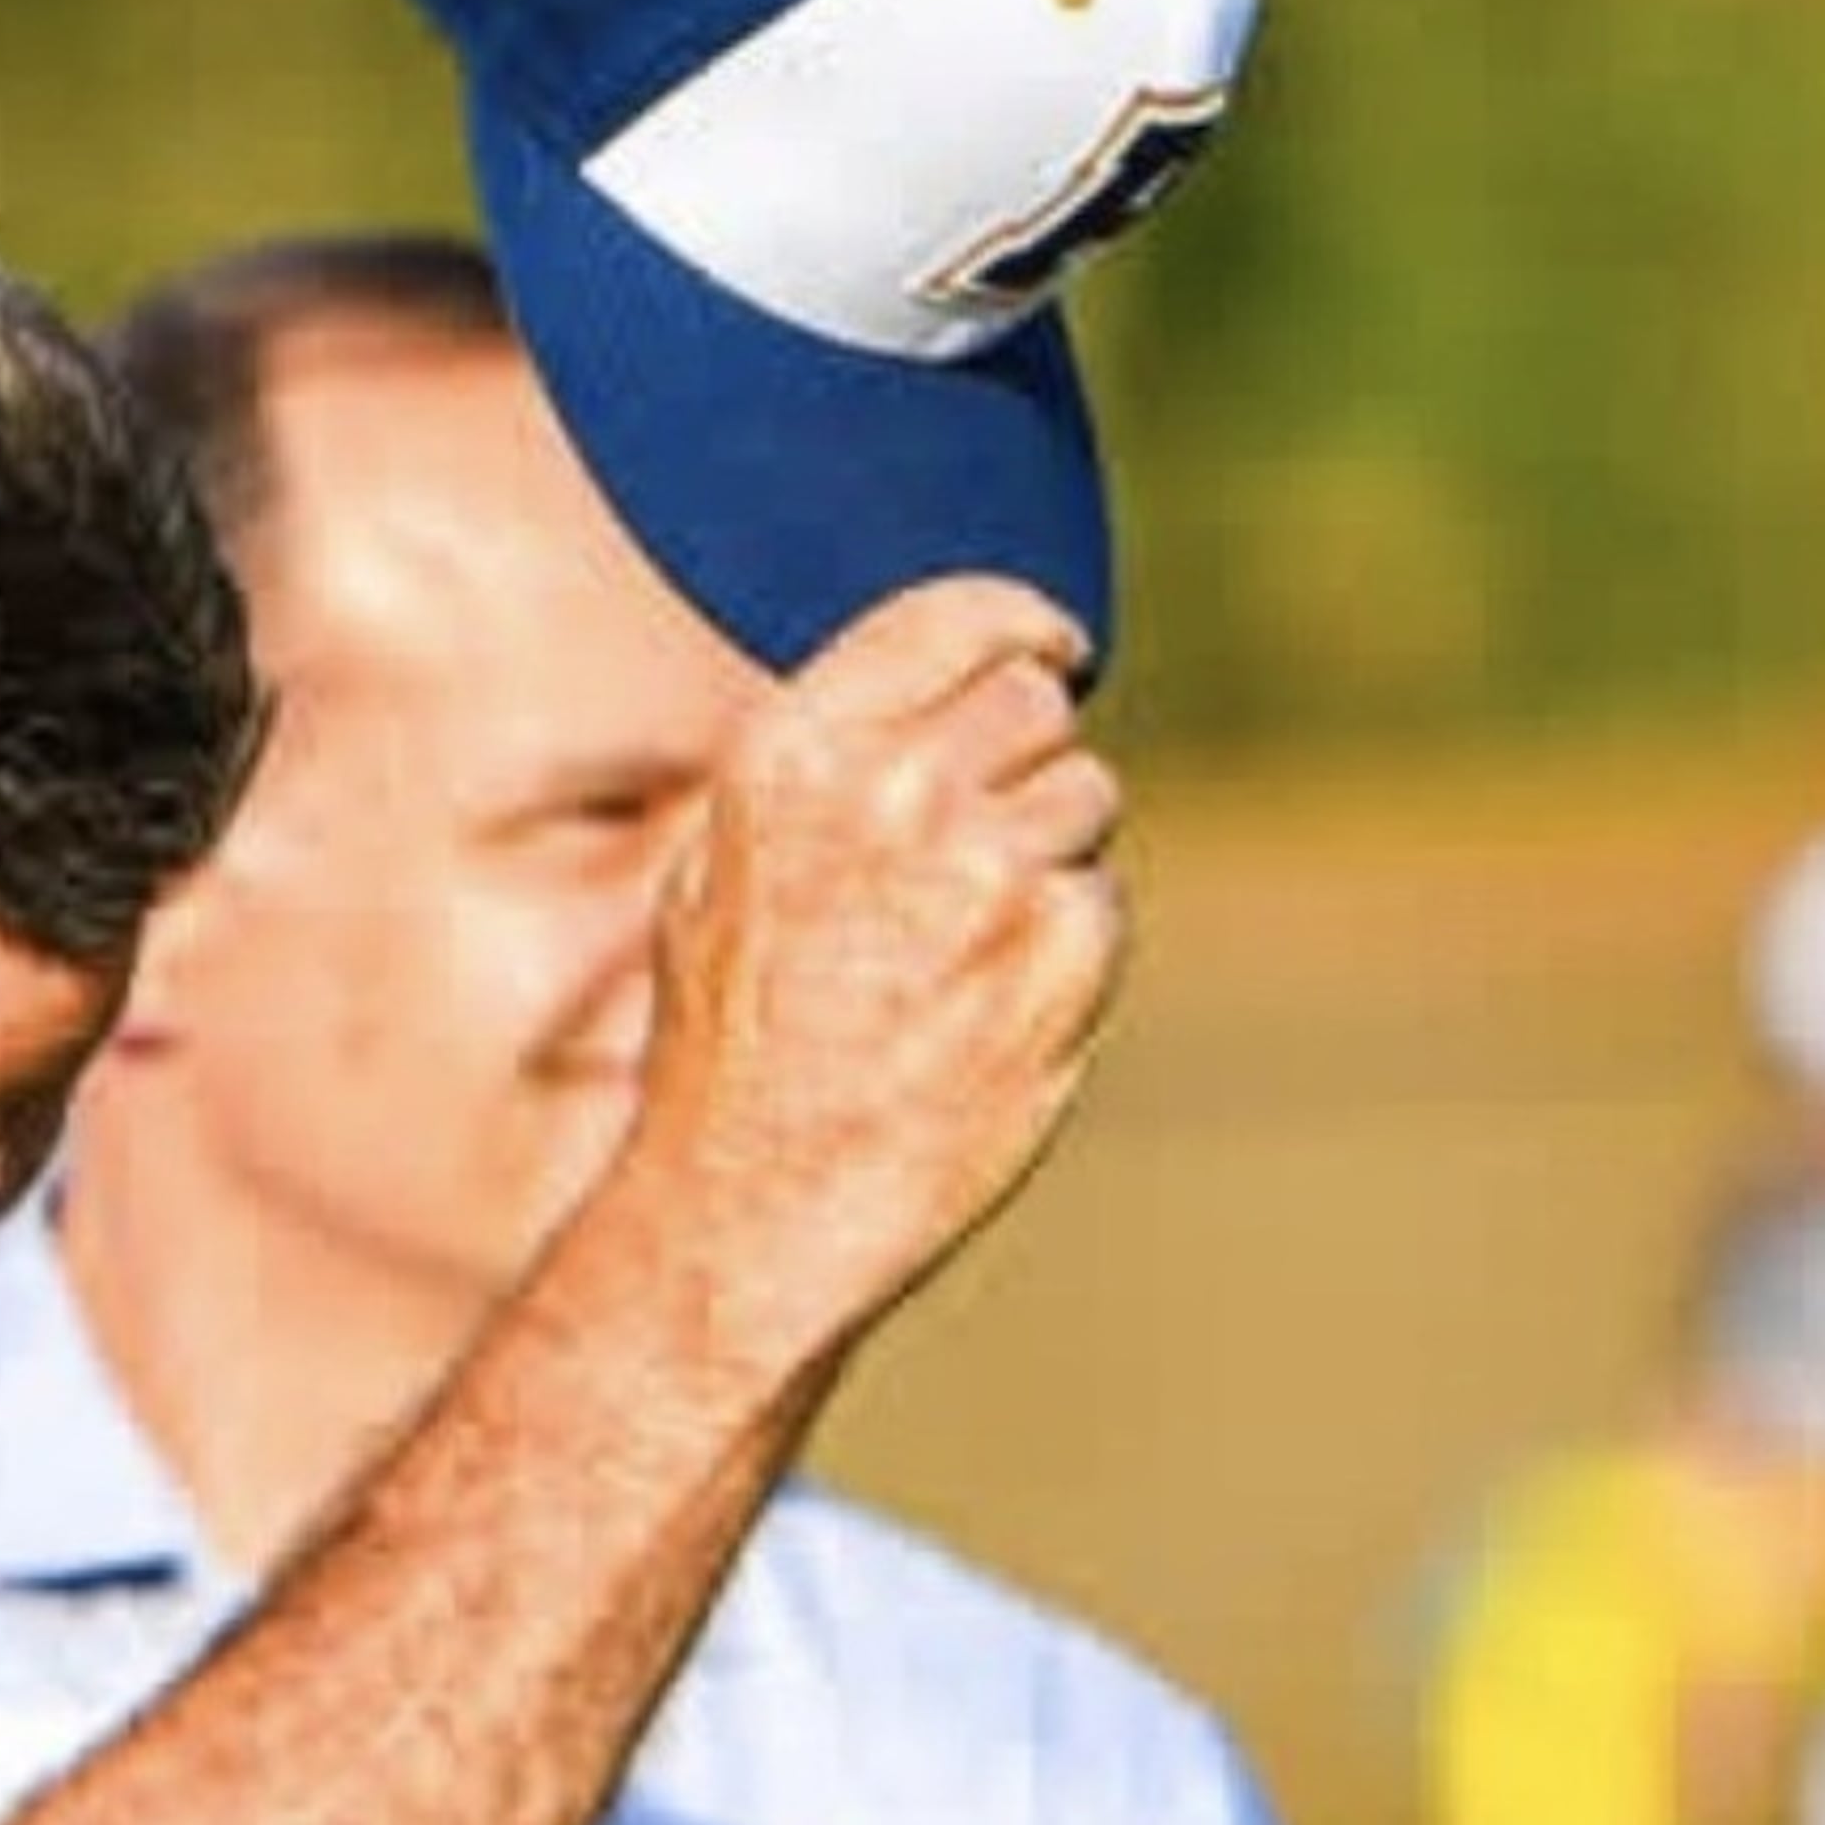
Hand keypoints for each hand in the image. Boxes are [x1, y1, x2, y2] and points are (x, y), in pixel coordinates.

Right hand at [619, 579, 1122, 1386]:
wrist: (752, 1204)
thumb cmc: (731, 1044)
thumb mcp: (724, 867)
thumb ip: (831, 766)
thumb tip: (955, 692)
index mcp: (795, 754)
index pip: (958, 619)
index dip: (1024, 629)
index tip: (1058, 651)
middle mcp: (893, 792)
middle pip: (1032, 705)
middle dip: (1024, 760)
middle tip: (977, 856)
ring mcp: (987, 871)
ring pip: (1084, 799)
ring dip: (1046, 860)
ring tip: (957, 958)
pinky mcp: (1061, 952)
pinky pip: (1101, 904)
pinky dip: (1065, 953)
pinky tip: (985, 1016)